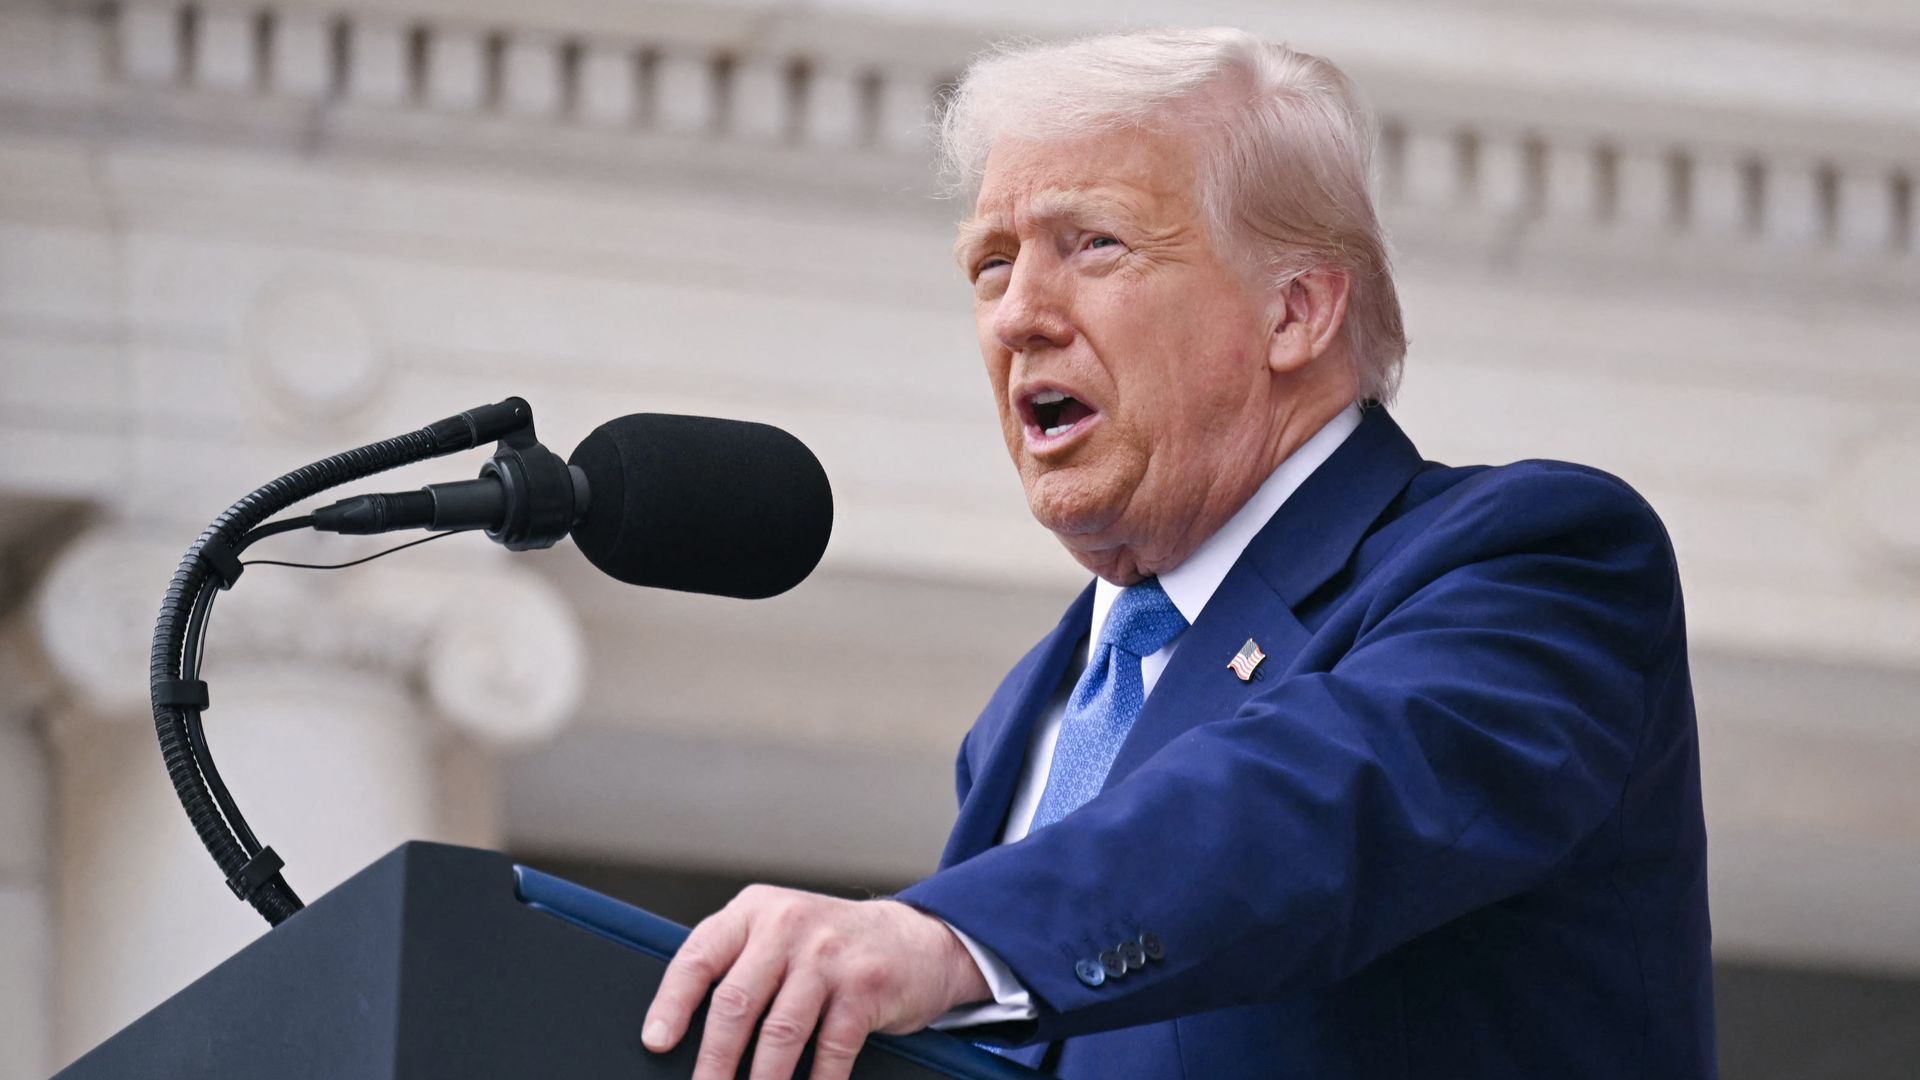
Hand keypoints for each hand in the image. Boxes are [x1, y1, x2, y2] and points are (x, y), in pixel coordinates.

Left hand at [642, 884, 992, 1079]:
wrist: (916, 938)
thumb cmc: (831, 947)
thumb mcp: (779, 934)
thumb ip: (739, 965)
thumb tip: (687, 1033)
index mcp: (754, 912)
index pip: (700, 957)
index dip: (671, 1003)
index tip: (656, 1042)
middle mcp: (789, 926)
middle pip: (735, 1003)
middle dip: (713, 1061)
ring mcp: (829, 955)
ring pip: (780, 1032)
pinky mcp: (866, 986)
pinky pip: (831, 1048)